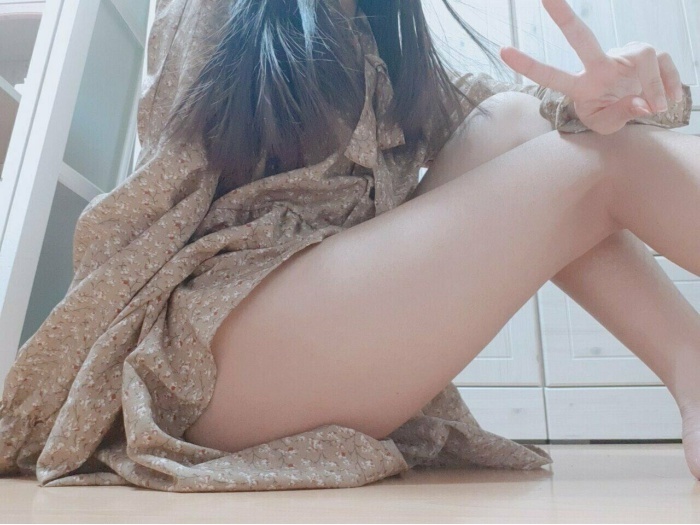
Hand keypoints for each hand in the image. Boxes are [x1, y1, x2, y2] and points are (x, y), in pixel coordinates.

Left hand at [499, 0, 684, 134]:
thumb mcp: (609, 126)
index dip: (529, 65)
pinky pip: (665, 65)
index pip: (552, 76)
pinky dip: (670, 87)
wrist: (637, 109)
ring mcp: (623, 55)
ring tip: (659, 109)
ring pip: (644, 59)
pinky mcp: (647, 51)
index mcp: (582, 86)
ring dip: (655, 86)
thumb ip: (620, 114)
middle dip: (563, 16)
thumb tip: (641, 101)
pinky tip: (667, 99)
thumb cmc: (612, 115)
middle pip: (580, 37)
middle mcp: (599, 65)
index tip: (503, 51)